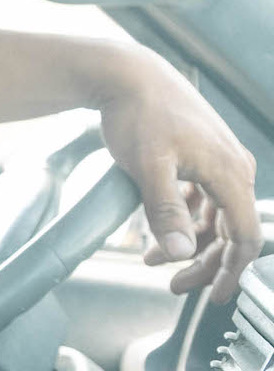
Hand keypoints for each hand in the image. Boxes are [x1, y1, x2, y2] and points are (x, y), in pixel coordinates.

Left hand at [95, 54, 259, 299]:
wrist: (127, 74)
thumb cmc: (137, 114)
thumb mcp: (148, 166)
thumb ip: (165, 211)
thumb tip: (181, 252)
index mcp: (230, 173)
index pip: (244, 237)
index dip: (230, 271)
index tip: (213, 296)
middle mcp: (234, 167)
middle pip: (230, 230)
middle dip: (203, 262)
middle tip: (173, 284)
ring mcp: (219, 159)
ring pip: (215, 215)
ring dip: (188, 241)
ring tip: (151, 258)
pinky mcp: (202, 154)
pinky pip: (203, 197)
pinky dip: (184, 217)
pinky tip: (157, 228)